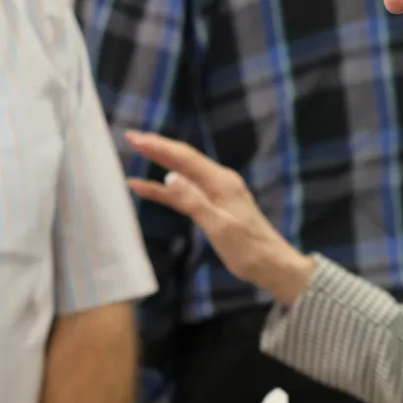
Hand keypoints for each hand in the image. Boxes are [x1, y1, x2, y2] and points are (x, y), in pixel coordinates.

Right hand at [122, 130, 312, 306]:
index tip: (135, 138)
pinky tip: (146, 187)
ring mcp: (216, 193)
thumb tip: (169, 177)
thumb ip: (194, 201)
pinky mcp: (212, 206)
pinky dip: (165, 189)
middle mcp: (219, 181)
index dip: (158, 146)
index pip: (184, 158)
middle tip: (130, 137)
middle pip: (183, 159)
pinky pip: (184, 192)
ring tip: (137, 152)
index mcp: (221, 182)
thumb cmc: (248, 248)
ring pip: (182, 173)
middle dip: (157, 147)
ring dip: (159, 164)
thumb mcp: (219, 226)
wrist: (271, 265)